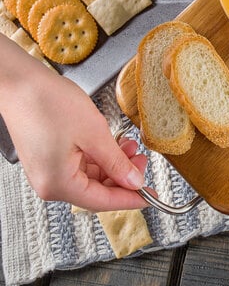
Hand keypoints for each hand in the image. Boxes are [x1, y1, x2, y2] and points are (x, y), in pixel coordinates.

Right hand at [0, 35, 147, 211]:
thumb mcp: (94, 134)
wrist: (21, 84)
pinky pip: (80, 165)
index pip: (102, 201)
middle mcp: (49, 183)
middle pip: (96, 190)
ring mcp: (48, 171)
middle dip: (123, 176)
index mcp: (58, 184)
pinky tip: (113, 144)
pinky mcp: (49, 158)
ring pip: (90, 177)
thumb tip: (134, 181)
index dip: (130, 198)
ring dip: (113, 164)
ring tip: (130, 146)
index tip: (150, 196)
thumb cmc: (49, 103)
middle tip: (142, 160)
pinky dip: (99, 157)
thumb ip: (116, 162)